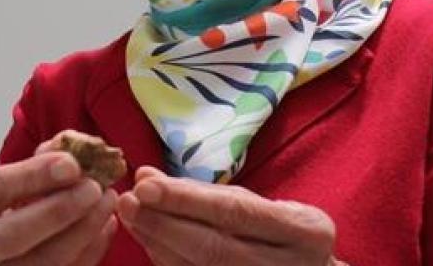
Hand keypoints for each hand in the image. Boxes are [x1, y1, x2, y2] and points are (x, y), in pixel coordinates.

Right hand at [0, 149, 118, 264]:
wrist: (20, 230)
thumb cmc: (21, 195)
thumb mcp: (25, 170)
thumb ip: (47, 156)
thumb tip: (77, 151)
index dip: (33, 176)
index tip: (71, 164)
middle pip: (11, 236)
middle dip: (57, 211)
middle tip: (92, 188)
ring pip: (43, 262)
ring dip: (83, 230)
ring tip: (108, 200)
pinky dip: (91, 249)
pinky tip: (106, 222)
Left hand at [114, 166, 338, 265]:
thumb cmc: (281, 235)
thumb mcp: (260, 205)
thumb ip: (204, 192)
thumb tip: (145, 176)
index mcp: (305, 231)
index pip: (235, 213)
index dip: (186, 201)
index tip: (144, 186)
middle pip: (215, 249)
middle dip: (164, 225)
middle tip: (127, 203)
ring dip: (158, 244)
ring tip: (131, 218)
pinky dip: (168, 263)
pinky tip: (150, 243)